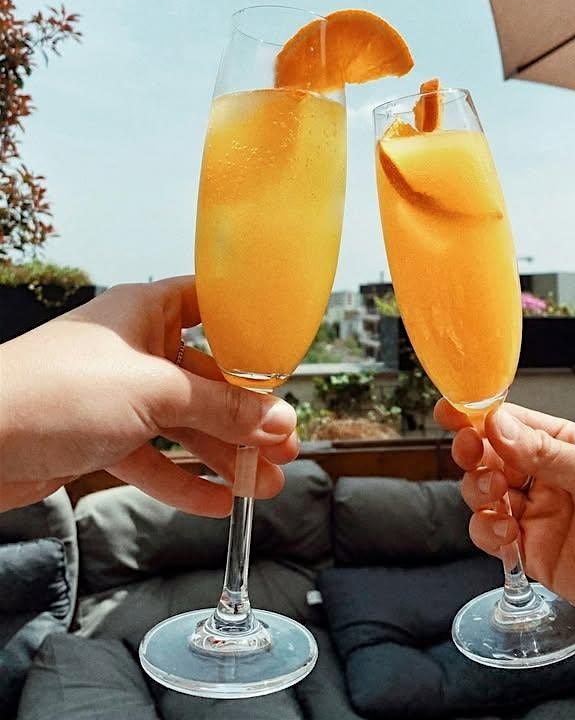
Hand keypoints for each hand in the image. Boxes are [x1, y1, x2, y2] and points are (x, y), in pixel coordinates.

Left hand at [0, 277, 298, 514]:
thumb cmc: (55, 391)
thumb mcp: (155, 393)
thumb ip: (221, 409)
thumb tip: (278, 420)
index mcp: (146, 311)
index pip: (208, 304)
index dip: (247, 323)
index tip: (284, 352)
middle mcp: (135, 349)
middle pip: (205, 378)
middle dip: (245, 415)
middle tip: (285, 443)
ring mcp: (117, 395)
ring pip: (183, 424)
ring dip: (223, 455)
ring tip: (266, 484)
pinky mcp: (100, 437)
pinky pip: (153, 458)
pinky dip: (183, 480)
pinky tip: (217, 503)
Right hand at [435, 399, 574, 674]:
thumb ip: (547, 453)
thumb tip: (499, 425)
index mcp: (568, 447)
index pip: (513, 422)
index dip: (479, 416)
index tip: (451, 411)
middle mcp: (549, 478)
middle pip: (489, 456)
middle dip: (473, 454)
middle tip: (472, 457)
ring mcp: (540, 516)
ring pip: (484, 495)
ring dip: (478, 492)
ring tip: (497, 499)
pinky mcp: (535, 555)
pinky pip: (493, 537)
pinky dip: (486, 532)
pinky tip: (503, 534)